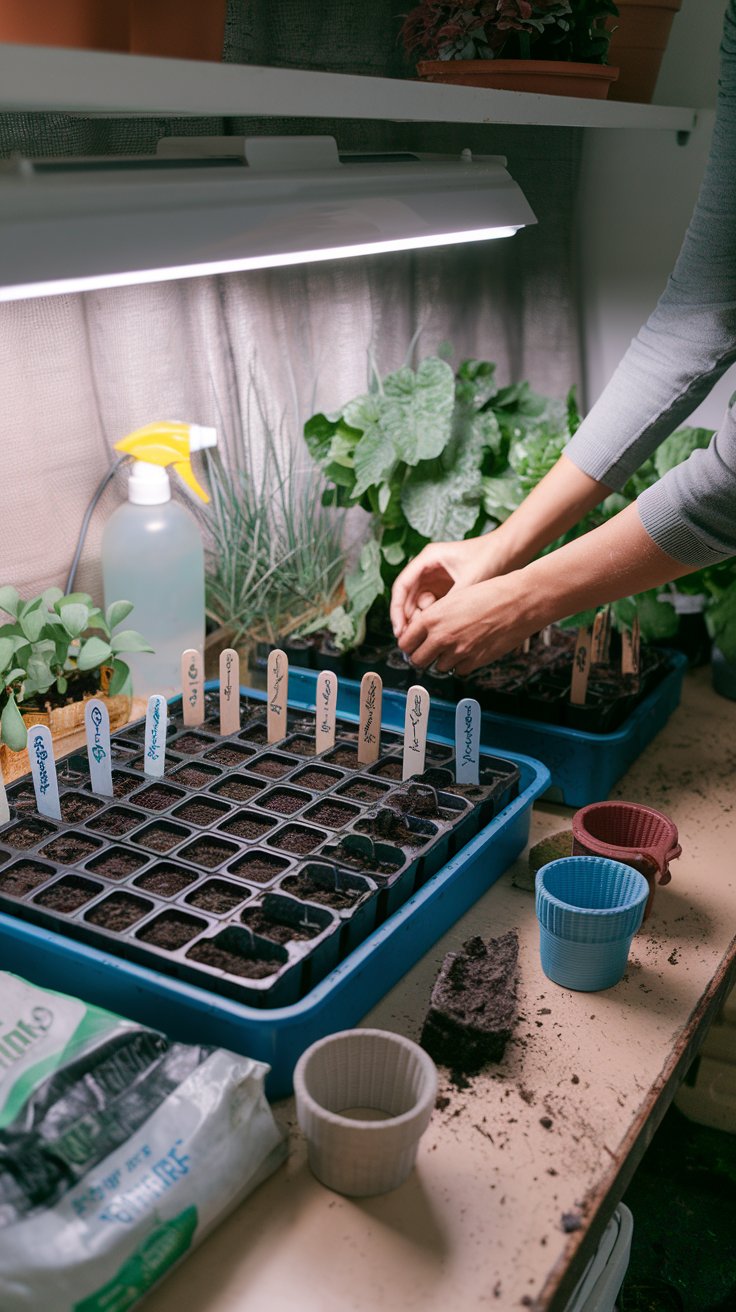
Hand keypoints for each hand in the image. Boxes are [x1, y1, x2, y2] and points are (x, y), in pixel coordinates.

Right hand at [390, 538, 496, 639]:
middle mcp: (427, 568)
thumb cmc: (489, 558)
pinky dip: (432, 619)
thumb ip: (451, 602)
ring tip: (426, 637)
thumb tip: (435, 628)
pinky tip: (438, 631)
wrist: (508, 552)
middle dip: (407, 619)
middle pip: (407, 597)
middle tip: (409, 640)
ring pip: (418, 604)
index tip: (399, 629)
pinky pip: (431, 607)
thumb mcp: (468, 581)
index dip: (397, 609)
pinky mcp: (444, 588)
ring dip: (420, 621)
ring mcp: (435, 578)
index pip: (402, 586)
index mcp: (428, 558)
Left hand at [397, 575, 535, 676]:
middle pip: (417, 660)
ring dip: (443, 661)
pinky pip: (458, 671)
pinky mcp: (474, 662)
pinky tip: (468, 651)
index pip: (405, 642)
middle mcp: (441, 636)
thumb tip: (422, 632)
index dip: (409, 645)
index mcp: (432, 618)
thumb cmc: (489, 595)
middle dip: (421, 657)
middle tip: (429, 652)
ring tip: (454, 648)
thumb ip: (435, 617)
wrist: (517, 602)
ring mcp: (457, 652)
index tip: (413, 645)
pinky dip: (460, 665)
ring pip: (437, 668)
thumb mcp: (453, 599)